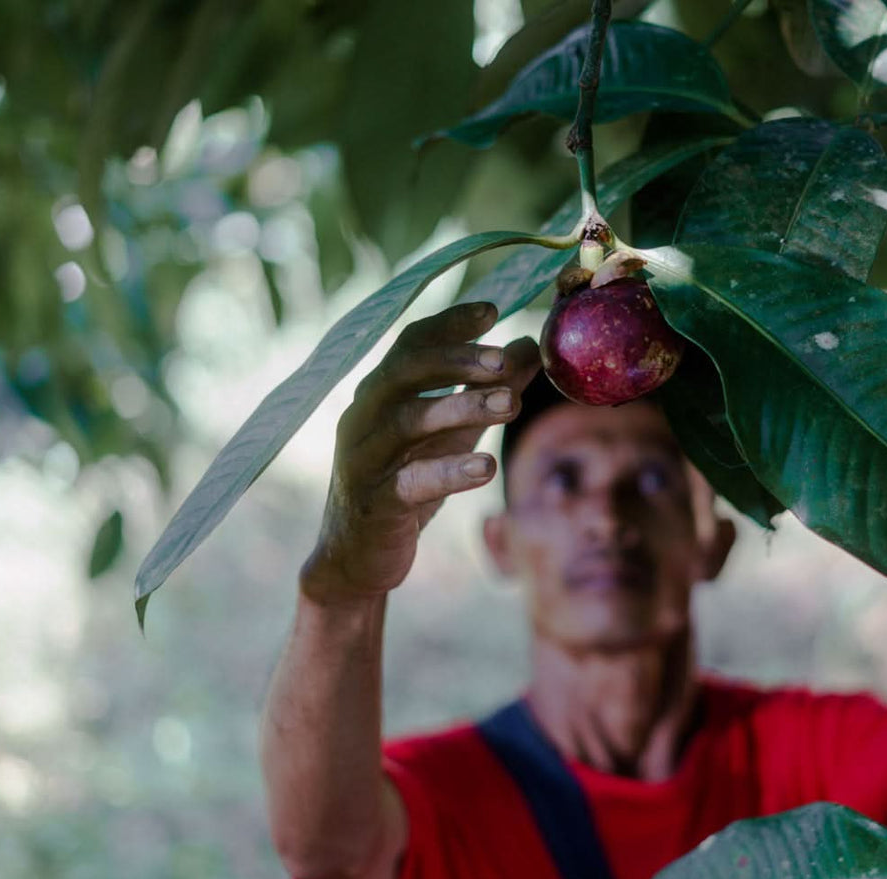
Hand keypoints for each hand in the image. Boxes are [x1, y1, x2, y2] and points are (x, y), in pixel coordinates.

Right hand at [300, 302, 539, 603]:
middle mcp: (364, 418)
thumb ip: (485, 391)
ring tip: (512, 405)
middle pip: (404, 371)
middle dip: (457, 360)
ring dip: (462, 407)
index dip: (449, 324)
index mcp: (380, 394)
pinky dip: (449, 471)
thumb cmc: (405, 485)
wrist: (357, 560)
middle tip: (505, 361)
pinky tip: (487, 467)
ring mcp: (363, 460)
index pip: (410, 344)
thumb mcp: (452, 434)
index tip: (493, 310)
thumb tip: (529, 346)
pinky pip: (410, 481)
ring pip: (407, 421)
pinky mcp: (374, 504)